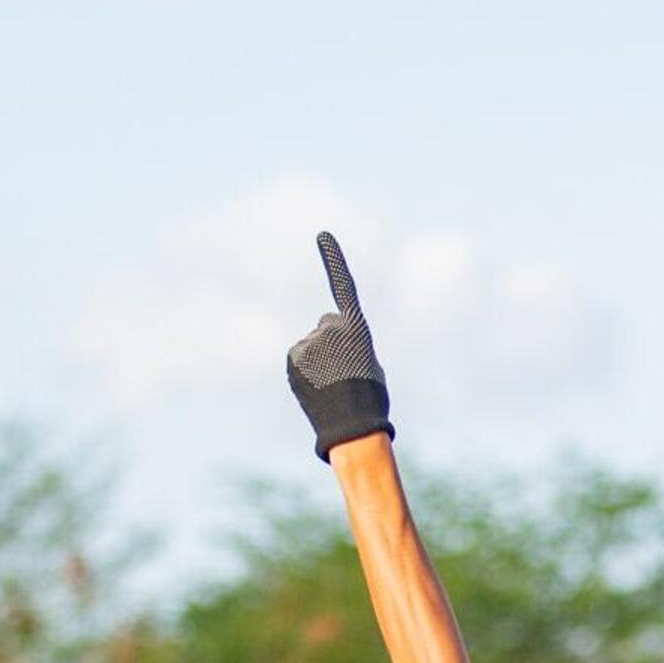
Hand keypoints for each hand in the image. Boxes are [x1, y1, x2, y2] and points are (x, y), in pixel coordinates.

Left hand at [286, 232, 392, 460]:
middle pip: (326, 326)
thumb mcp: (369, 365)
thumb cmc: (370, 400)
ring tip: (330, 385)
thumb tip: (332, 349)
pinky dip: (304, 371)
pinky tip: (316, 389)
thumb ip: (351, 345)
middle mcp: (330, 327)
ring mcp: (309, 341)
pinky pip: (298, 359)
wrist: (352, 427)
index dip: (334, 259)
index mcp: (356, 327)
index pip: (344, 286)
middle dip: (331, 342)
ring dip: (318, 361)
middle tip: (342, 371)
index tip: (322, 235)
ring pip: (311, 345)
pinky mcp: (293, 357)